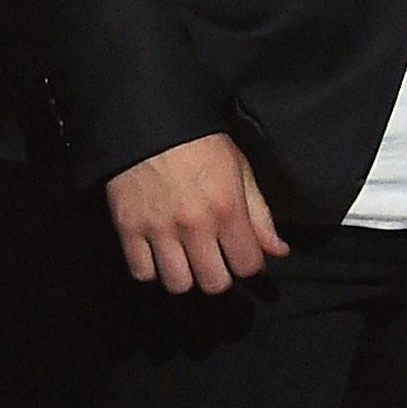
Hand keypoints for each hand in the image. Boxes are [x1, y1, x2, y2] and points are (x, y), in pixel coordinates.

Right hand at [105, 132, 288, 293]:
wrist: (151, 122)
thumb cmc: (203, 144)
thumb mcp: (240, 170)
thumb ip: (260, 214)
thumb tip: (279, 251)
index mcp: (229, 208)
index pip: (248, 265)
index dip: (249, 263)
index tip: (242, 254)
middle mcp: (195, 225)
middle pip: (213, 283)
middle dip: (218, 275)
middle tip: (213, 259)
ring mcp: (159, 230)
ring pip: (177, 284)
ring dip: (185, 275)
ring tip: (185, 257)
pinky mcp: (127, 229)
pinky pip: (142, 273)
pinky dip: (151, 268)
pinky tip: (158, 252)